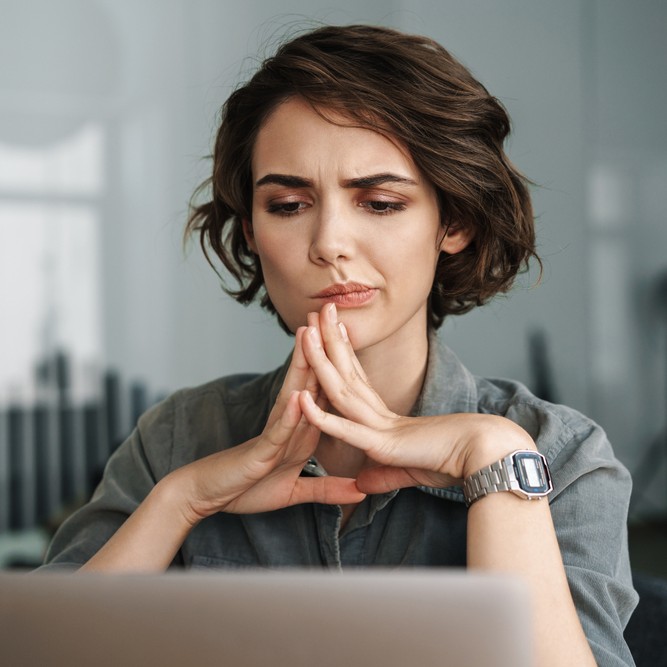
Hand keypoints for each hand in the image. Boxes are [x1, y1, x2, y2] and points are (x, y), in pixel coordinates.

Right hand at [168, 326, 365, 524]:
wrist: (207, 497)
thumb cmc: (247, 489)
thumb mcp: (294, 492)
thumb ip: (327, 490)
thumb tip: (361, 492)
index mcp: (300, 432)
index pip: (322, 392)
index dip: (337, 365)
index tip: (350, 337)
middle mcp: (288, 426)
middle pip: (308, 382)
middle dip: (320, 349)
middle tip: (329, 314)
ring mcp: (274, 436)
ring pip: (292, 396)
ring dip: (302, 367)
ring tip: (310, 334)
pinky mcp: (261, 453)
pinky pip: (277, 433)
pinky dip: (288, 416)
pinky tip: (297, 397)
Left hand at [298, 304, 534, 494]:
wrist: (487, 455)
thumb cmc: (455, 460)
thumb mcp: (409, 472)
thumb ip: (383, 475)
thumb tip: (362, 483)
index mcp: (387, 418)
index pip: (357, 381)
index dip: (341, 355)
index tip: (327, 332)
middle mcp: (380, 416)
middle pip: (347, 373)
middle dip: (329, 341)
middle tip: (318, 310)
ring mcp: (380, 427)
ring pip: (341, 389)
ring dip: (321, 360)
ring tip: (307, 330)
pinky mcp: (383, 444)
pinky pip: (346, 428)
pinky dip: (322, 416)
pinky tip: (301, 400)